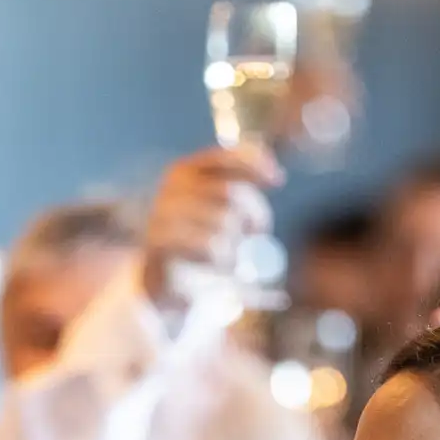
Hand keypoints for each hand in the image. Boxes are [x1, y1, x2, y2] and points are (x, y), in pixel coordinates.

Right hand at [142, 147, 282, 313]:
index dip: (256, 164)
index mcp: (185, 171)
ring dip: (237, 242)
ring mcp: (163, 213)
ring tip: (232, 254)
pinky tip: (221, 264)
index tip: (278, 179)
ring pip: (223, 222)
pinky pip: (209, 246)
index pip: (225, 157)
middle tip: (258, 231)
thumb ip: (242, 190)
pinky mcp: (160, 243)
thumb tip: (276, 176)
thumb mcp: (222, 210)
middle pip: (231, 192)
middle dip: (255, 213)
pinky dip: (224, 258)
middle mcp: (171, 187)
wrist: (166, 282)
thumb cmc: (200, 241)